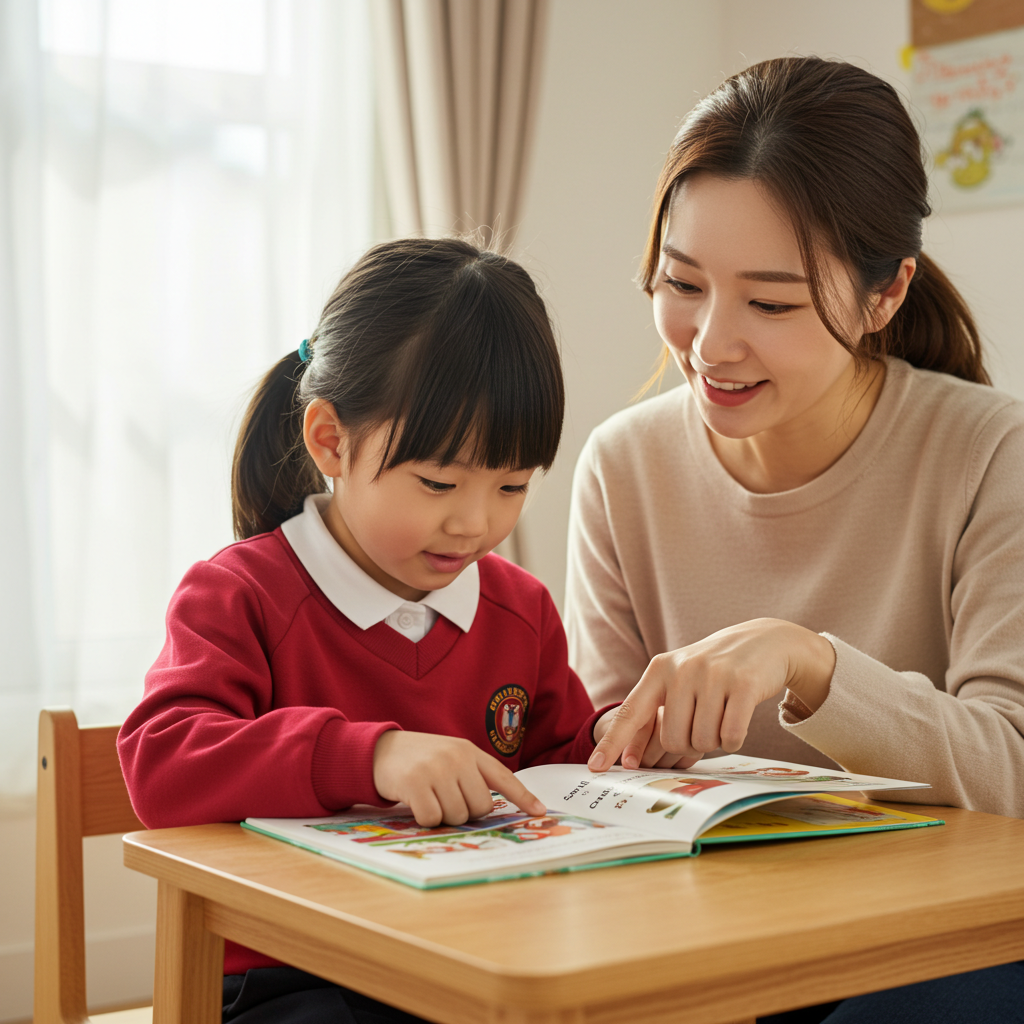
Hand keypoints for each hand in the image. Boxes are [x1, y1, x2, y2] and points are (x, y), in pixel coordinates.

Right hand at [372, 731, 546, 826]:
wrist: (379, 750)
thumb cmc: (419, 759)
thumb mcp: (449, 756)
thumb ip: (471, 775)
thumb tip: (490, 808)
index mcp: (469, 751)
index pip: (502, 776)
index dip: (522, 796)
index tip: (540, 811)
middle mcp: (456, 758)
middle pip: (480, 806)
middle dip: (465, 811)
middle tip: (446, 799)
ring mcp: (436, 769)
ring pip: (456, 815)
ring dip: (442, 815)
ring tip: (429, 796)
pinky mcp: (415, 783)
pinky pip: (432, 819)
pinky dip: (423, 818)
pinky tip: (415, 801)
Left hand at [587, 619, 835, 771]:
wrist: (763, 642)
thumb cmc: (713, 671)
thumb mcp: (678, 680)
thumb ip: (653, 714)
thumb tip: (630, 759)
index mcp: (659, 669)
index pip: (630, 712)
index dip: (613, 743)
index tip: (595, 767)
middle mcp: (682, 670)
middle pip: (672, 740)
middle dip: (689, 744)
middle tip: (702, 723)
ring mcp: (713, 675)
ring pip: (702, 741)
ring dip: (713, 740)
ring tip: (720, 714)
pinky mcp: (743, 684)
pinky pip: (730, 737)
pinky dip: (733, 740)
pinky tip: (737, 719)